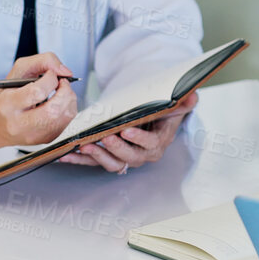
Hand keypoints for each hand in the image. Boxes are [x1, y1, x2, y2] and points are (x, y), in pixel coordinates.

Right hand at [0, 52, 76, 145]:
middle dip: (65, 92)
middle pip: (54, 110)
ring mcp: (33, 135)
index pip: (36, 92)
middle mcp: (19, 123)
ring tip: (61, 92)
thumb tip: (65, 71)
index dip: (50, 80)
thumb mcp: (19, 71)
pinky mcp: (45, 139)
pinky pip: (66, 123)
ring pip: (64, 116)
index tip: (51, 75)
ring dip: (69, 99)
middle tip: (62, 83)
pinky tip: (58, 103)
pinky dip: (68, 109)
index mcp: (8, 104)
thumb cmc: (9, 94)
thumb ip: (42, 61)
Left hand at [62, 91, 195, 172]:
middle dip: (116, 148)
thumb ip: (184, 101)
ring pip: (112, 163)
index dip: (139, 138)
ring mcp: (124, 157)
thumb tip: (192, 96)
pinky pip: (93, 162)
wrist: (151, 119)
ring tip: (84, 145)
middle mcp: (142, 154)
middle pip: (130, 157)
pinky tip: (66, 154)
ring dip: (97, 156)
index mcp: (158, 142)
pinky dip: (79, 159)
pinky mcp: (108, 157)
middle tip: (105, 137)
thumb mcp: (175, 105)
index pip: (151, 143)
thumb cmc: (161, 113)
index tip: (128, 129)